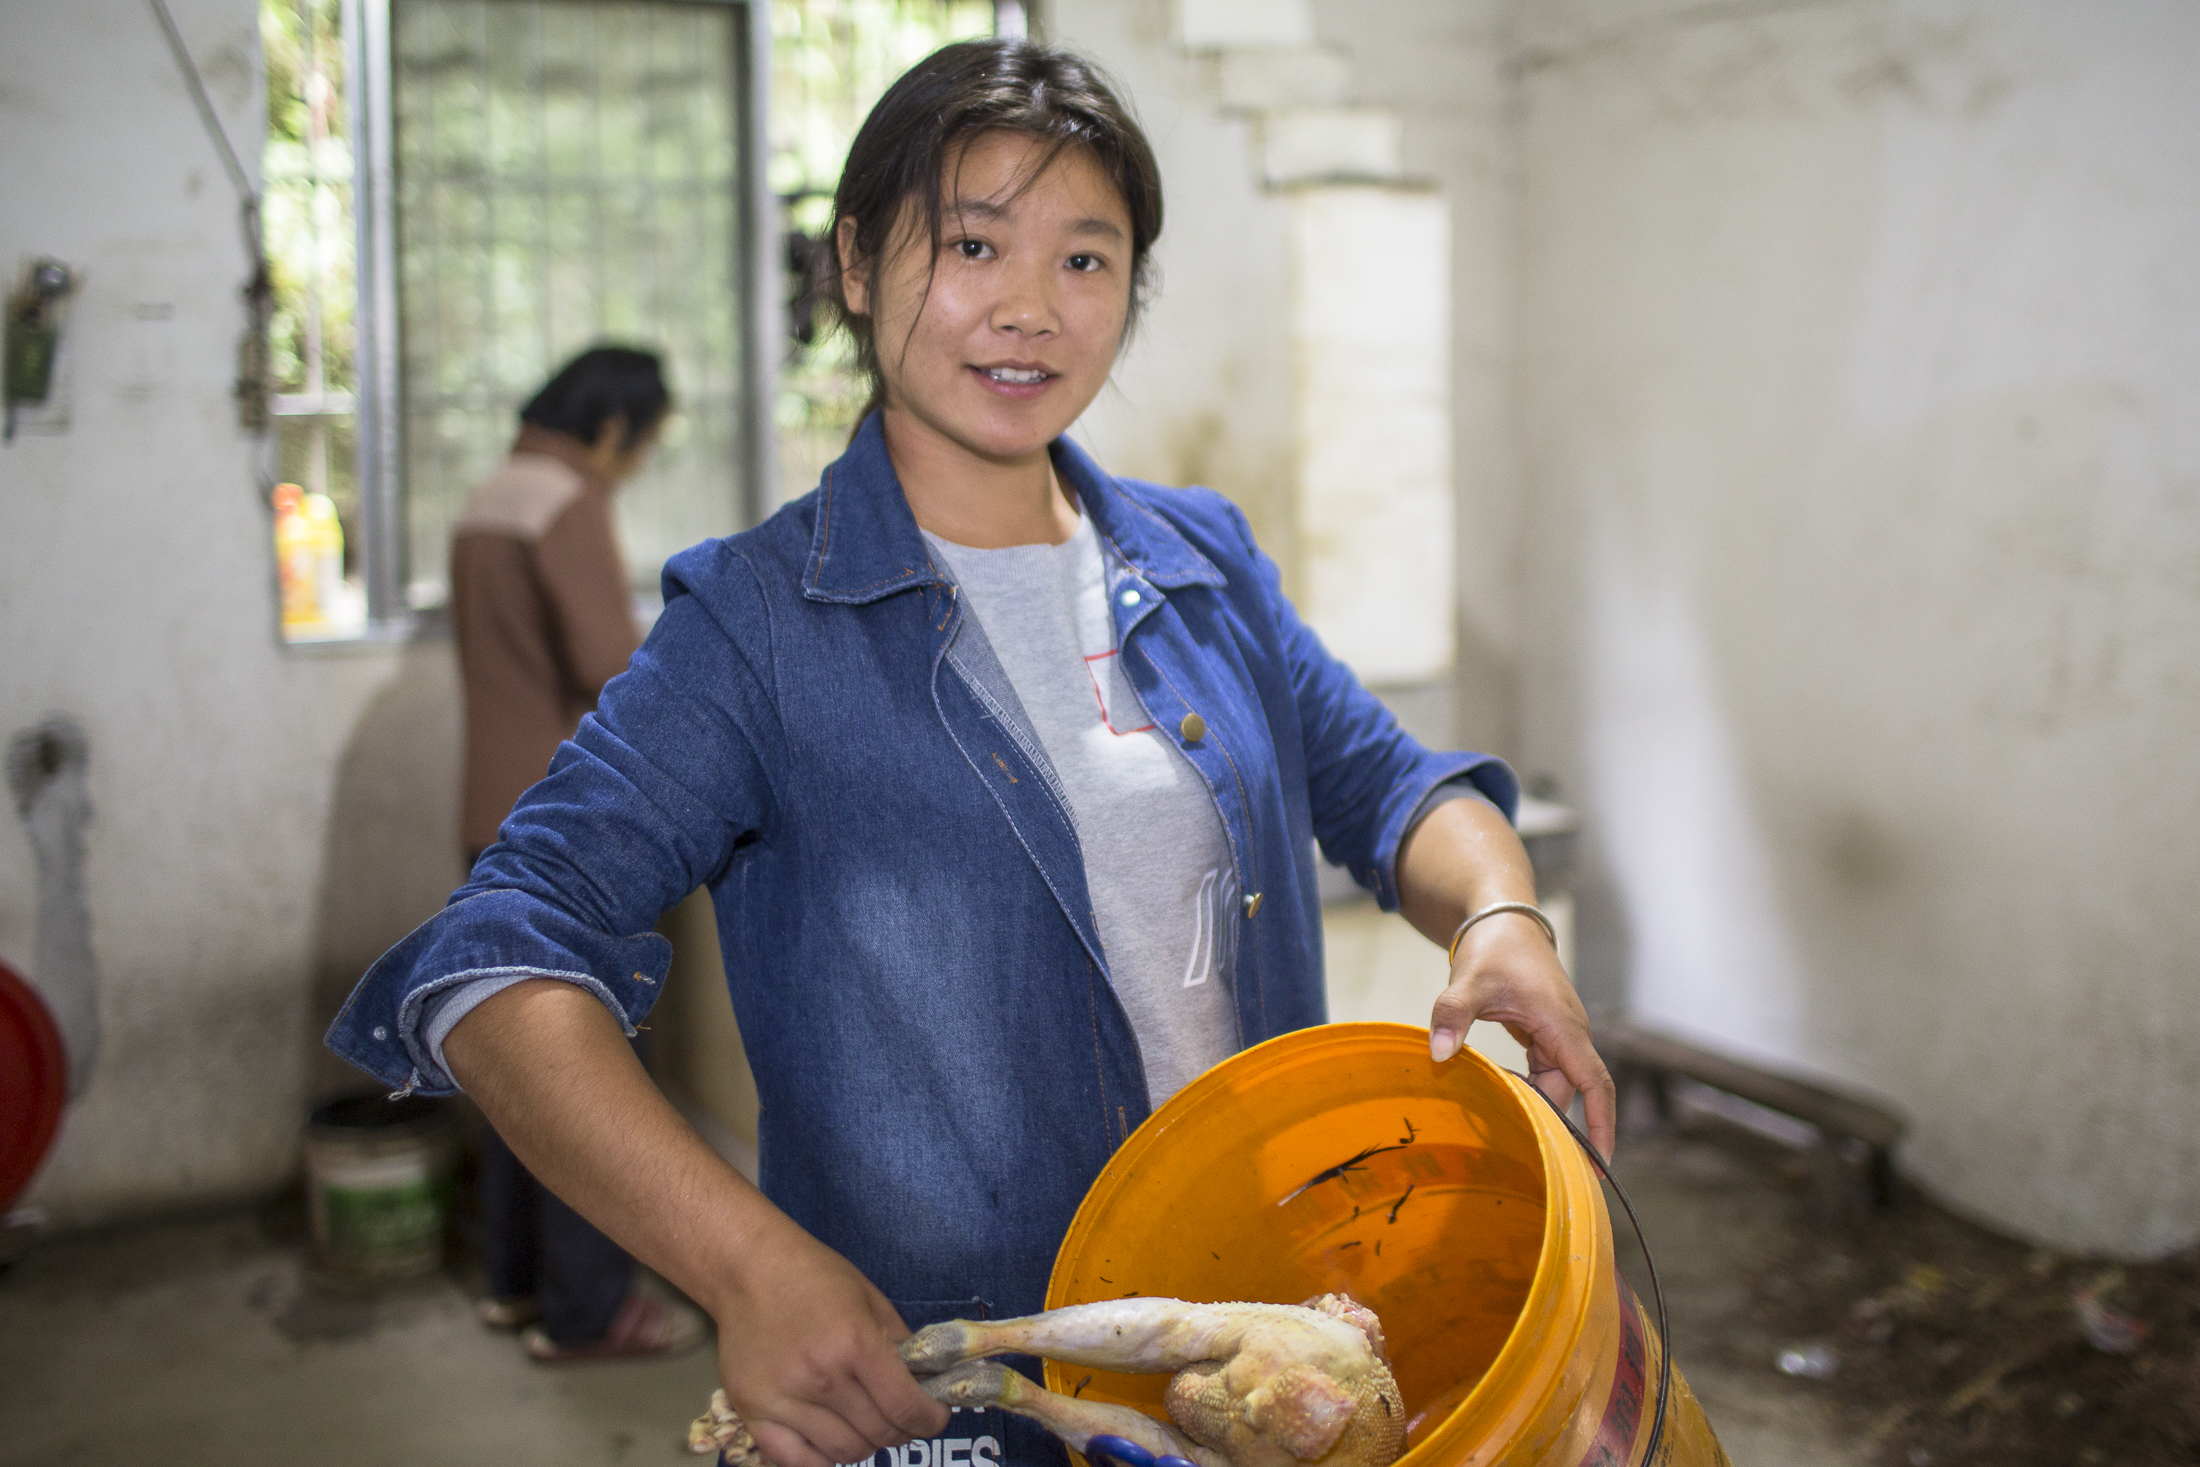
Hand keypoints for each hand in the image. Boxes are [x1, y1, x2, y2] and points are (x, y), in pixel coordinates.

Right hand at [712, 1219, 948, 1466]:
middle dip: (904, 1431)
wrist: (749, 1269)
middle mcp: (820, 1377)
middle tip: (904, 1418)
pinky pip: (797, 1462)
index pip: (906, 1408)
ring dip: (867, 1445)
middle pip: (879, 1434)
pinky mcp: (751, 1412)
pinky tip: (833, 1440)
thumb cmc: (815, 1278)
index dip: (931, 1420)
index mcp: (855, 1344)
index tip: (935, 1417)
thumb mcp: (871, 1300)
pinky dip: (824, 1460)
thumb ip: (901, 1346)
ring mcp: (783, 1399)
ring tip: (868, 1425)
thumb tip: (927, 1387)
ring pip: (843, 1453)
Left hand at [1429, 912, 1615, 1159]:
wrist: (1501, 919)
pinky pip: (1543, 1073)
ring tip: (1511, 1139)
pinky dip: (1527, 1089)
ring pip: (1553, 1084)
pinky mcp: (1544, 1034)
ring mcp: (1558, 1035)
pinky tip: (1504, 1104)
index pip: (1595, 1083)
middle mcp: (1569, 1034)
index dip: (1602, 1124)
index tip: (1601, 1164)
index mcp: (1563, 1026)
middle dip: (1556, 1126)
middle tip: (1532, 1165)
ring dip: (1535, 1106)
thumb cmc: (1494, 947)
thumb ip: (1453, 1015)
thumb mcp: (1469, 981)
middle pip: (1569, 1092)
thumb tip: (1440, 1055)